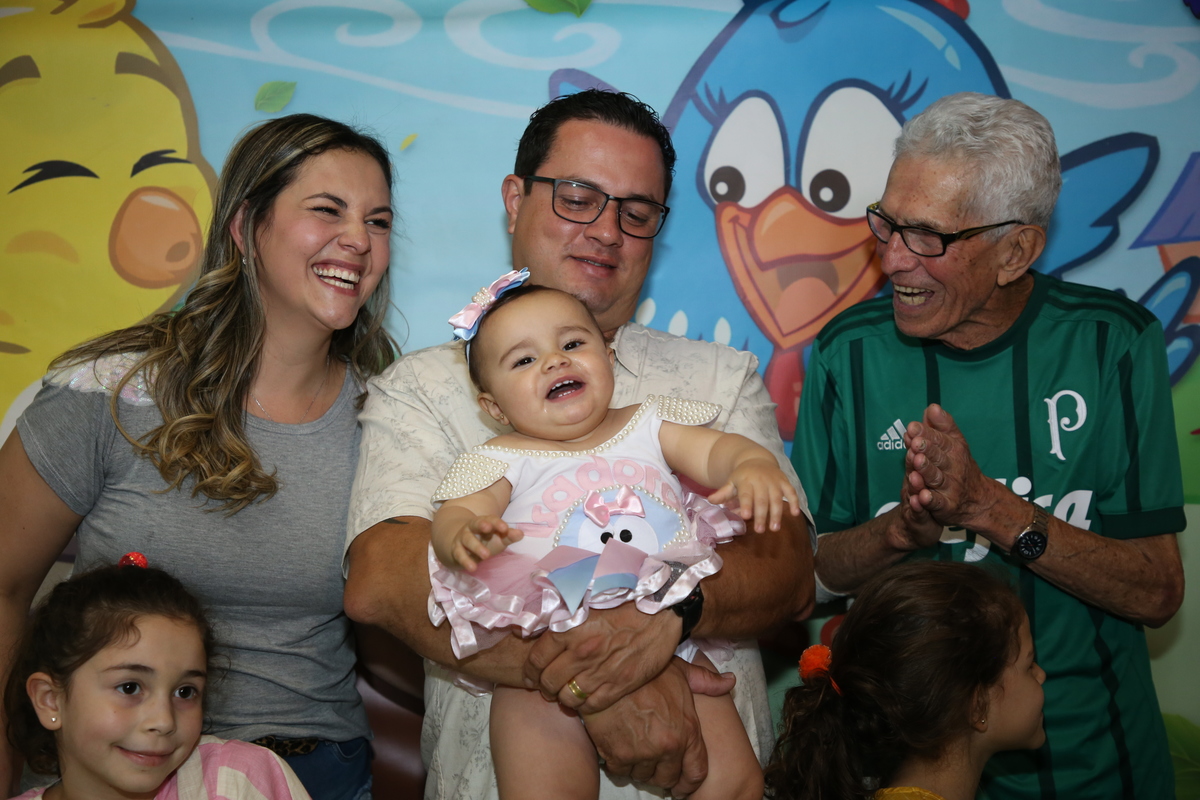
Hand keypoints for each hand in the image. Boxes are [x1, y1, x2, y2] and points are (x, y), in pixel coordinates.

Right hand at [447, 515, 521, 571]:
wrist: (462, 547)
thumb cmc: (486, 540)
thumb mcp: (499, 538)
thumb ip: (509, 536)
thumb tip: (521, 534)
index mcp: (484, 522)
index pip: (491, 519)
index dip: (497, 523)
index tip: (505, 528)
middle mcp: (472, 528)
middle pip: (476, 523)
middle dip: (482, 525)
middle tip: (488, 529)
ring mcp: (462, 538)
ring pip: (467, 539)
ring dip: (476, 547)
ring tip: (486, 556)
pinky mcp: (456, 550)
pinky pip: (459, 554)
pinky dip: (465, 561)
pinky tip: (472, 568)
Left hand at [525, 602, 680, 713]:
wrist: (660, 612)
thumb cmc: (623, 603)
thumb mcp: (587, 602)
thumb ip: (561, 617)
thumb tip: (537, 626)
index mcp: (570, 628)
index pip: (536, 659)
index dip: (530, 671)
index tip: (532, 674)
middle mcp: (581, 652)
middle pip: (548, 681)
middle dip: (543, 687)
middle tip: (546, 687)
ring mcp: (600, 671)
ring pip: (567, 697)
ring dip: (562, 698)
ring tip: (564, 693)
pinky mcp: (619, 685)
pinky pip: (591, 705)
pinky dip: (584, 706)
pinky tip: (585, 698)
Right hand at [582, 658, 716, 795]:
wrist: (609, 671)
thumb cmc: (647, 671)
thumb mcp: (682, 671)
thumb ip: (706, 681)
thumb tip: (730, 681)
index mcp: (687, 731)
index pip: (696, 773)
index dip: (689, 783)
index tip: (682, 786)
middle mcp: (667, 747)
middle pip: (668, 779)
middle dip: (662, 774)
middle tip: (654, 763)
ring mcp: (642, 754)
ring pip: (643, 777)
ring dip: (641, 769)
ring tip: (637, 752)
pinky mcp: (617, 756)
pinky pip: (621, 773)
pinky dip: (620, 766)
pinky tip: (619, 751)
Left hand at [707, 458, 800, 532]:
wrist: (757, 459)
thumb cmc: (742, 476)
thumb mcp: (731, 482)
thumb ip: (723, 493)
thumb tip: (710, 500)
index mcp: (746, 481)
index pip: (746, 494)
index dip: (746, 505)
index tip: (746, 517)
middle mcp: (761, 480)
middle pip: (762, 499)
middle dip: (761, 515)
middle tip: (759, 530)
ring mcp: (774, 481)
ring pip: (777, 498)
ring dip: (777, 513)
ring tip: (774, 528)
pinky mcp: (784, 481)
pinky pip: (791, 491)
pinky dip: (795, 501)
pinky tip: (796, 514)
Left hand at [905, 404, 998, 529]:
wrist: (978, 499)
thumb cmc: (960, 466)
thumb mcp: (955, 443)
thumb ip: (942, 426)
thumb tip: (931, 407)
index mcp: (954, 450)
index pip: (940, 440)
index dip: (926, 434)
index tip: (912, 427)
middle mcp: (954, 468)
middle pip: (938, 457)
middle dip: (926, 450)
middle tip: (915, 442)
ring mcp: (951, 487)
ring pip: (936, 478)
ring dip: (926, 471)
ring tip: (917, 462)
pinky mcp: (946, 506)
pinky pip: (937, 503)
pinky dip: (929, 500)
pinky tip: (921, 496)